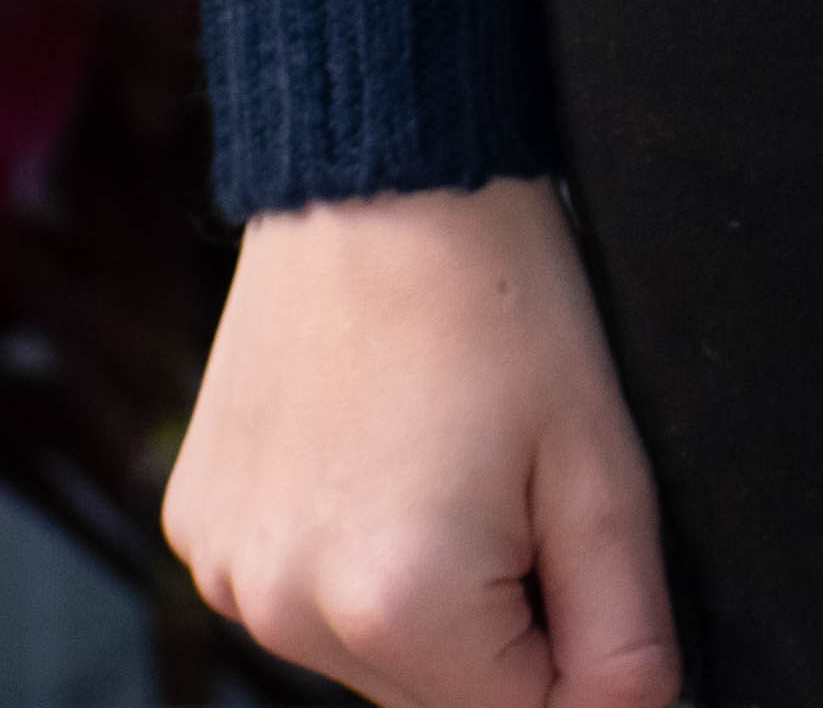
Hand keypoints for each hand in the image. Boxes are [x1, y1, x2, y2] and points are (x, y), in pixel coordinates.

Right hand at [165, 177, 681, 707]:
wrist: (379, 168)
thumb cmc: (501, 297)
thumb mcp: (602, 465)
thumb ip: (626, 635)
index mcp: (397, 609)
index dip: (575, 647)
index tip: (571, 542)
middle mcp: (287, 611)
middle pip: (436, 698)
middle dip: (497, 625)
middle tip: (512, 483)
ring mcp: (229, 573)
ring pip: (365, 653)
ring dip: (419, 598)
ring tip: (441, 452)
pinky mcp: (196, 528)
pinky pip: (297, 591)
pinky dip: (345, 553)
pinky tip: (374, 447)